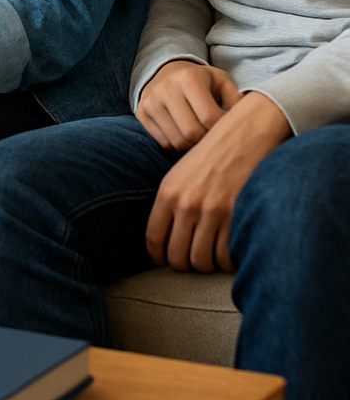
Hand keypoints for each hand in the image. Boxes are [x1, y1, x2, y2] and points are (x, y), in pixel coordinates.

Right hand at [137, 60, 241, 151]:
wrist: (165, 72)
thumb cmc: (200, 80)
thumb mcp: (220, 81)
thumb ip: (235, 99)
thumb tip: (248, 121)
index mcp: (189, 79)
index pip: (209, 118)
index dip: (221, 131)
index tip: (227, 132)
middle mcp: (166, 89)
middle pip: (191, 132)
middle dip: (207, 142)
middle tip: (214, 139)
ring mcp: (151, 101)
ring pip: (176, 141)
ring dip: (192, 146)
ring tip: (201, 139)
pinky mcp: (141, 113)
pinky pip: (163, 142)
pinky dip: (177, 145)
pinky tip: (185, 136)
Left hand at [145, 91, 291, 271]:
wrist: (245, 135)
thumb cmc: (211, 155)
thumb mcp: (180, 173)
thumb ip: (171, 204)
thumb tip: (166, 240)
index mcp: (168, 192)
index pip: (154, 239)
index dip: (159, 257)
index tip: (165, 261)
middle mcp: (187, 204)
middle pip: (178, 257)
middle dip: (184, 264)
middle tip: (193, 258)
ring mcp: (213, 212)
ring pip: (202, 261)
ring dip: (207, 264)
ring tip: (211, 254)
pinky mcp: (237, 216)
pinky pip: (227, 257)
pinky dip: (227, 261)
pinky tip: (229, 251)